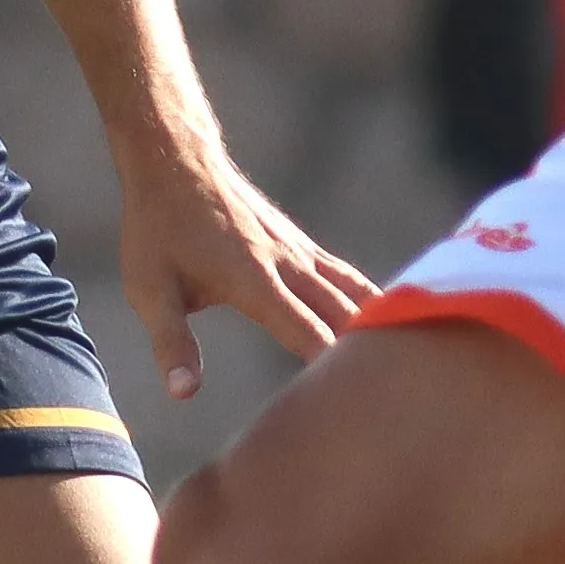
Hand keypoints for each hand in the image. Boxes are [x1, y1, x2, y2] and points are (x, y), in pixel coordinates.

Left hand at [115, 124, 375, 403]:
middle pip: (344, 314)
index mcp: (255, 281)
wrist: (177, 163)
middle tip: (401, 396)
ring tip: (414, 364)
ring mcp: (300, 252)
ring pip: (355, 293)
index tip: (360, 400)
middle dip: (369, 356)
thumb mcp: (150, 290)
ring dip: (383, 326)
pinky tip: (395, 321)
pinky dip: (373, 301)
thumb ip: (171, 343)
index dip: (333, 367)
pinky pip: (347, 277)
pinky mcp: (301, 245)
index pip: (307, 331)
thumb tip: (184, 393)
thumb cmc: (157, 231)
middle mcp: (288, 265)